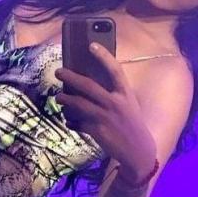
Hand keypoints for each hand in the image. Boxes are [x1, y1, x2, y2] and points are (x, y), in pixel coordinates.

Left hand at [53, 43, 156, 179]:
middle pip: (88, 86)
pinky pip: (78, 123)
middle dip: (71, 77)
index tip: (91, 46)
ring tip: (59, 97)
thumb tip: (88, 86)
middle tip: (59, 72)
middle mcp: (115, 103)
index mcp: (125, 94)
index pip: (115, 70)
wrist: (138, 151)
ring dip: (66, 99)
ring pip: (79, 104)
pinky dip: (71, 121)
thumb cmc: (131, 124)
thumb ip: (113, 95)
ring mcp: (105, 117)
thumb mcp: (128, 105)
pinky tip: (68, 120)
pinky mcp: (97, 131)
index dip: (103, 56)